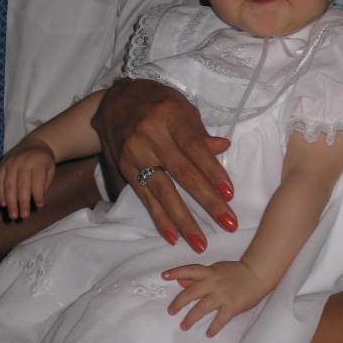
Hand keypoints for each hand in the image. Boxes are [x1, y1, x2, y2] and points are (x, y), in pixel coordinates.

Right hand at [0, 139, 55, 219]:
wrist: (36, 144)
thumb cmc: (45, 163)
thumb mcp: (50, 171)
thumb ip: (44, 185)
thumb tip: (37, 203)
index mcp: (39, 163)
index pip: (38, 181)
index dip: (38, 194)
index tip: (39, 206)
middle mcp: (23, 162)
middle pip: (22, 185)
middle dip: (22, 202)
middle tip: (23, 217)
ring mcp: (11, 163)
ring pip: (8, 185)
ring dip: (10, 202)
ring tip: (13, 215)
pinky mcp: (2, 164)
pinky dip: (0, 194)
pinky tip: (3, 204)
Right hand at [93, 78, 236, 250]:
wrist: (113, 100)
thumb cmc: (157, 102)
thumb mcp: (181, 106)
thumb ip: (199, 131)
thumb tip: (223, 146)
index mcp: (169, 116)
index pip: (195, 148)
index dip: (213, 171)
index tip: (229, 194)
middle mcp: (150, 136)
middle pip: (182, 172)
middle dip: (207, 201)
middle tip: (228, 223)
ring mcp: (135, 154)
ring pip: (163, 191)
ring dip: (183, 220)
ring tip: (200, 242)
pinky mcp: (126, 169)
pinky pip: (145, 197)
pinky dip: (159, 218)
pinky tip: (172, 237)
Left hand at [163, 259, 270, 336]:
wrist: (258, 274)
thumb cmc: (236, 272)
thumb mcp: (217, 270)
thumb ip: (199, 276)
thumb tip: (181, 281)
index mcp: (210, 272)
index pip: (190, 270)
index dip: (176, 272)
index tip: (164, 276)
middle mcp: (213, 283)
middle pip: (191, 293)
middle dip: (179, 303)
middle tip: (170, 312)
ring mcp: (223, 295)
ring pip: (202, 308)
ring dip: (191, 318)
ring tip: (183, 326)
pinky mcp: (232, 306)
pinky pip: (220, 319)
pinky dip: (214, 328)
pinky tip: (208, 334)